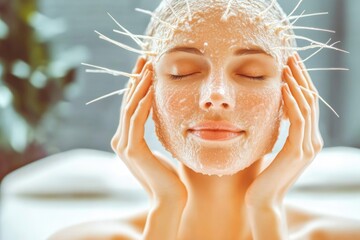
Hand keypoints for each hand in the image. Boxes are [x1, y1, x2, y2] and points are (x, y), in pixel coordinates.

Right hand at [111, 56, 186, 201]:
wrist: (170, 197)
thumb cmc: (169, 174)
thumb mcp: (160, 146)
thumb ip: (155, 131)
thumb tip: (161, 114)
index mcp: (126, 139)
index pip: (130, 106)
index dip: (136, 85)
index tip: (145, 67)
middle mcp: (121, 140)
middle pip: (127, 102)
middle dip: (135, 79)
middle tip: (144, 58)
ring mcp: (124, 145)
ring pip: (130, 108)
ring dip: (139, 86)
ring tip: (148, 67)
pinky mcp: (132, 150)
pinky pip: (137, 121)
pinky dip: (143, 103)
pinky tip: (150, 89)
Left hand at [244, 53, 323, 238]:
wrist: (261, 200)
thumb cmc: (262, 175)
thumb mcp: (272, 147)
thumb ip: (278, 131)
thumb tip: (272, 112)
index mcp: (306, 139)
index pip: (307, 104)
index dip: (300, 83)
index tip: (290, 65)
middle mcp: (312, 140)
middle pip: (311, 101)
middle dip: (302, 77)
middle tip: (292, 57)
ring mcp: (308, 146)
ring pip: (307, 107)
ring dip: (298, 84)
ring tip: (288, 65)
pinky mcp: (298, 151)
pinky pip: (298, 120)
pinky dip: (292, 102)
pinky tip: (284, 87)